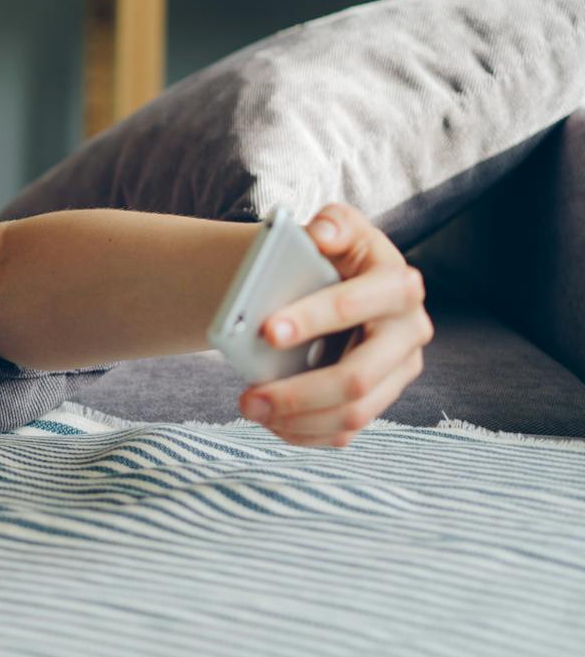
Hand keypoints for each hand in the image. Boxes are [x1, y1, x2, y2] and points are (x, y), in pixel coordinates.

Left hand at [238, 202, 433, 447]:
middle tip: (248, 395)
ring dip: (296, 418)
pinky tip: (271, 423)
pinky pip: (346, 432)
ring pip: (353, 414)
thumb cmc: (336, 252)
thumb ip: (333, 223)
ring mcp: (399, 373)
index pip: (355, 307)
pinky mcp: (382, 398)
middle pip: (357, 378)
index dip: (312, 319)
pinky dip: (305, 433)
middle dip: (299, 391)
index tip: (266, 331)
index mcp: (399, 287)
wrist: (340, 281)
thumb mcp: (339, 226)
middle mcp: (409, 335)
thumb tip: (319, 234)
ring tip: (249, 407)